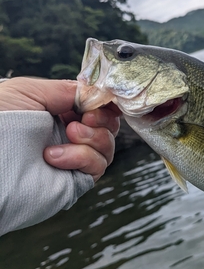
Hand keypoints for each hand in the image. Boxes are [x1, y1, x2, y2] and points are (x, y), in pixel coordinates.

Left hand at [0, 77, 120, 181]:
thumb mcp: (30, 91)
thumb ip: (66, 88)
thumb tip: (96, 92)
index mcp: (59, 112)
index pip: (96, 106)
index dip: (105, 103)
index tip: (105, 100)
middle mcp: (70, 135)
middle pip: (108, 126)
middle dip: (103, 118)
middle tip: (86, 117)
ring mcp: (74, 158)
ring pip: (107, 146)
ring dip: (93, 137)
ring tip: (69, 134)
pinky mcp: (76, 179)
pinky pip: (97, 165)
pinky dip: (81, 157)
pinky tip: (54, 156)